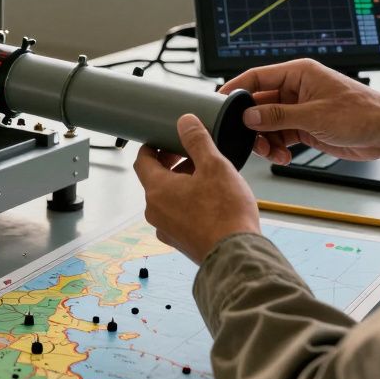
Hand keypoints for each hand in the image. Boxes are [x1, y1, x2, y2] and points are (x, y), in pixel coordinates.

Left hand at [133, 114, 260, 264]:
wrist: (236, 256)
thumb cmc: (225, 214)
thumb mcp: (214, 166)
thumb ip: (197, 141)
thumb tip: (185, 122)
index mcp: (157, 190)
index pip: (142, 160)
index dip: (153, 146)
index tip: (166, 139)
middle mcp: (155, 211)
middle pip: (155, 179)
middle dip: (172, 164)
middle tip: (192, 155)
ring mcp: (166, 229)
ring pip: (167, 198)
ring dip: (182, 184)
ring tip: (207, 177)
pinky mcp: (180, 241)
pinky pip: (178, 215)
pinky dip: (188, 203)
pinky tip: (210, 201)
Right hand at [220, 58, 379, 165]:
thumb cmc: (363, 113)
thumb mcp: (314, 116)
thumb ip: (277, 116)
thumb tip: (248, 117)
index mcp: (299, 73)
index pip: (256, 77)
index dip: (236, 90)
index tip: (219, 103)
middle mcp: (297, 89)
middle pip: (259, 104)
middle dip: (252, 124)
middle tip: (250, 140)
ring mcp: (301, 108)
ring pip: (268, 123)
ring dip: (265, 140)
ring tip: (272, 153)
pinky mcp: (306, 127)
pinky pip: (281, 136)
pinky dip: (278, 147)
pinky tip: (284, 156)